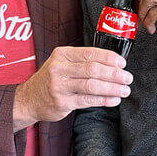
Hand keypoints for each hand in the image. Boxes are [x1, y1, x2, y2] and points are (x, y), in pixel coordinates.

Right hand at [13, 46, 131, 130]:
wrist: (29, 99)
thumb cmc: (51, 79)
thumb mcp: (61, 63)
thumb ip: (82, 61)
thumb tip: (112, 63)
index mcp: (62, 54)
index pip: (90, 53)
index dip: (109, 58)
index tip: (122, 63)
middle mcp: (59, 68)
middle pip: (93, 69)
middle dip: (114, 74)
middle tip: (128, 77)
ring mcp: (59, 86)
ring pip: (92, 85)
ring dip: (112, 88)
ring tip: (124, 89)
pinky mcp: (62, 102)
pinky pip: (87, 100)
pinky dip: (104, 100)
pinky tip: (114, 100)